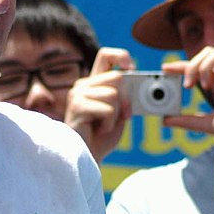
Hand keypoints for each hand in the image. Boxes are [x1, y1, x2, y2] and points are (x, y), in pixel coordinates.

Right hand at [65, 47, 132, 163]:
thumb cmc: (102, 137)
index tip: (132, 69)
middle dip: (124, 100)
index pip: (106, 55)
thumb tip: (136, 79)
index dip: (121, 56)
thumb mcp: (120, 113)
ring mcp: (77, 95)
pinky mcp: (77, 107)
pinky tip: (98, 130)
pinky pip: (108, 109)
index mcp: (93, 83)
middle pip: (117, 78)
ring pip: (114, 94)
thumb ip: (126, 96)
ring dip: (116, 115)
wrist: (88, 158)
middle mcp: (82, 85)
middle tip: (115, 117)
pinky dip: (109, 124)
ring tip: (103, 126)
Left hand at [163, 45, 213, 156]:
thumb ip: (187, 120)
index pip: (199, 66)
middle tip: (187, 85)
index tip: (165, 69)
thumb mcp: (207, 124)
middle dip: (192, 65)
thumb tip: (165, 120)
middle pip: (207, 53)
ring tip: (204, 85)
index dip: (181, 65)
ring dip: (205, 64)